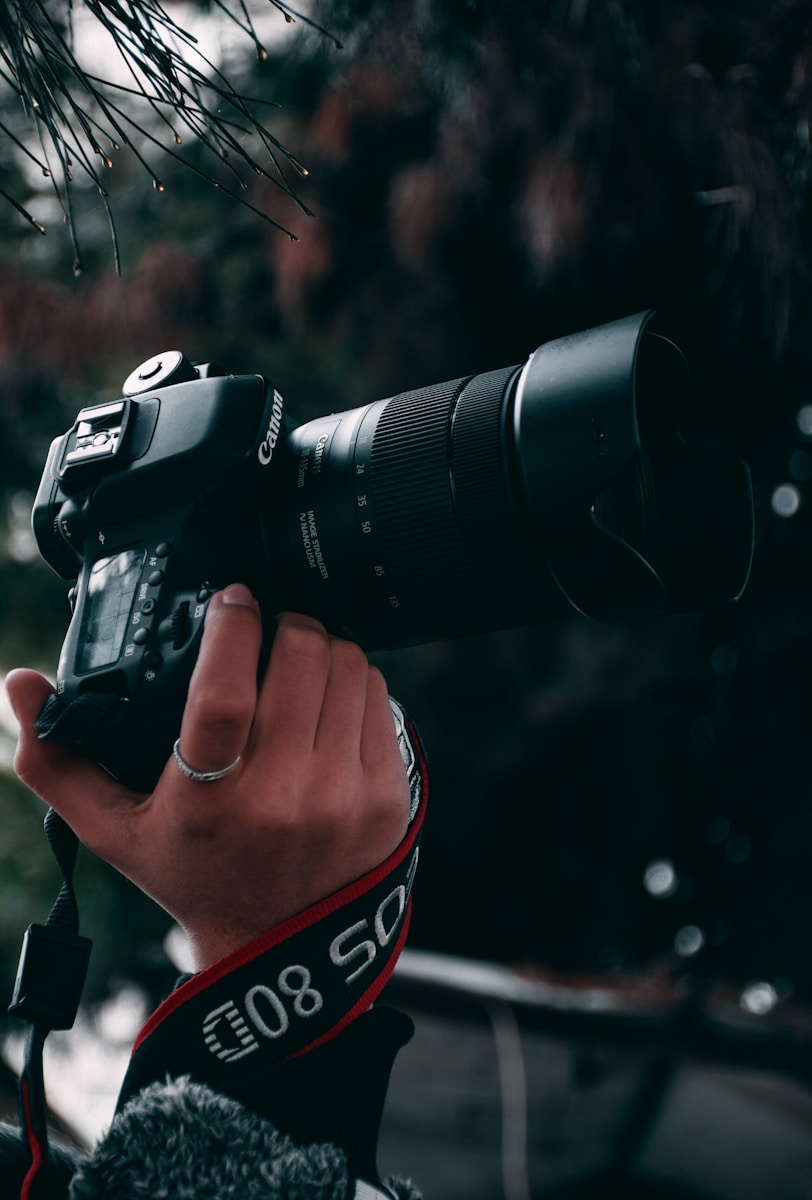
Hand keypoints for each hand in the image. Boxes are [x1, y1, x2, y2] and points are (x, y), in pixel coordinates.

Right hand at [6, 586, 410, 969]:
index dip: (230, 627)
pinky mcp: (390, 797)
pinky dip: (355, 682)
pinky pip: (381, 699)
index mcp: (210, 801)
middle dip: (283, 624)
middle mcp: (284, 797)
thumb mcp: (116, 831)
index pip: (222, 692)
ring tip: (296, 661)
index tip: (230, 600)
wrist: (280, 951)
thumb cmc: (193, 877)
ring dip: (322, 648)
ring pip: (348, 666)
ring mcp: (346, 797)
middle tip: (266, 630)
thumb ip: (59, 762)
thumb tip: (18, 683)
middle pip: (300, 658)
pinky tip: (329, 698)